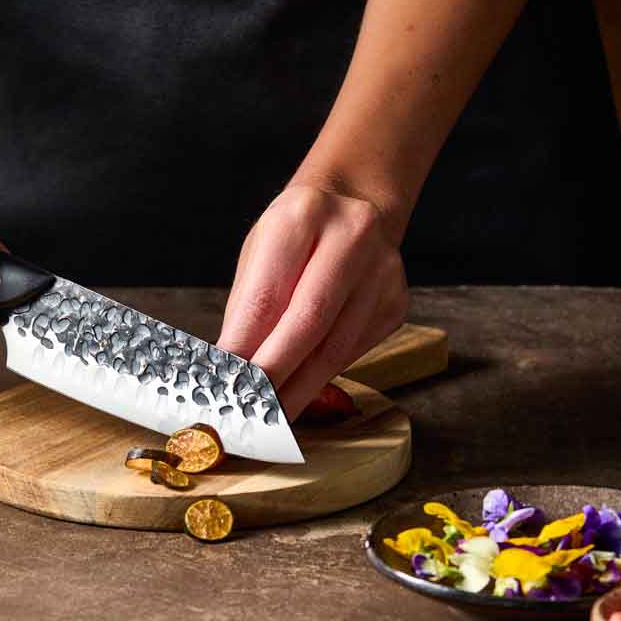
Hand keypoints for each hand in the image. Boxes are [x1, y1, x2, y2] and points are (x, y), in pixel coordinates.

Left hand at [217, 184, 407, 420]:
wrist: (354, 205)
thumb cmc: (295, 236)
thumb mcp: (259, 254)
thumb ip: (247, 309)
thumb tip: (231, 369)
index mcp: (303, 215)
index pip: (268, 295)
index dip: (244, 346)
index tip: (224, 382)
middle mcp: (352, 237)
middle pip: (308, 323)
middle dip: (275, 374)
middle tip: (248, 409)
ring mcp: (382, 271)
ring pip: (336, 347)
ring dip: (299, 388)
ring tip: (270, 414)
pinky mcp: (396, 302)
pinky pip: (354, 351)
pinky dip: (323, 376)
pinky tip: (301, 391)